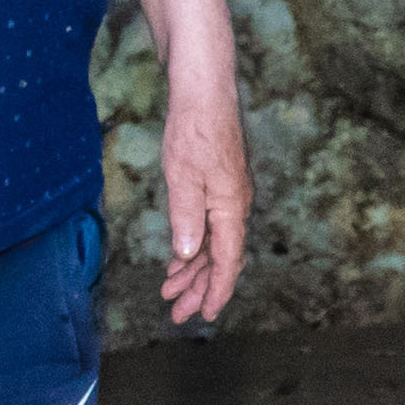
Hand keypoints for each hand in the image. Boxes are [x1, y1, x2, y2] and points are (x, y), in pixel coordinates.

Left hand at [154, 64, 250, 324]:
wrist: (204, 90)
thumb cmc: (193, 130)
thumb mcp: (183, 177)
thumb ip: (187, 220)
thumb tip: (189, 256)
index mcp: (231, 208)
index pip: (227, 262)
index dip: (215, 291)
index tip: (203, 315)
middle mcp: (234, 206)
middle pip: (221, 258)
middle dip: (198, 288)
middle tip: (175, 312)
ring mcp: (227, 195)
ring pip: (214, 244)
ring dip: (192, 269)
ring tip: (169, 289)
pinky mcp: (217, 185)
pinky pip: (209, 227)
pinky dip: (193, 246)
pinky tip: (178, 257)